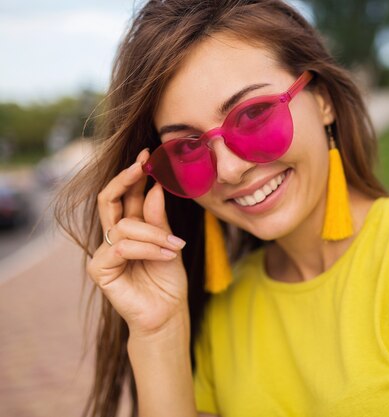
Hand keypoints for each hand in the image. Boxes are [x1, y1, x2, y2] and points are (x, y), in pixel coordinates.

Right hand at [88, 149, 189, 336]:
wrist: (168, 313)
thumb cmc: (168, 279)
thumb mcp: (168, 243)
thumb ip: (158, 219)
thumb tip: (154, 187)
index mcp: (129, 227)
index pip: (124, 195)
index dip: (133, 174)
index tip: (148, 154)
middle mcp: (112, 236)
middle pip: (109, 199)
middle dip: (126, 179)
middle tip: (144, 164)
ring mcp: (104, 252)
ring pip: (124, 226)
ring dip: (154, 234)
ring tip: (175, 247)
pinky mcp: (100, 269)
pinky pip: (123, 247)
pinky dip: (147, 249)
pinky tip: (166, 256)